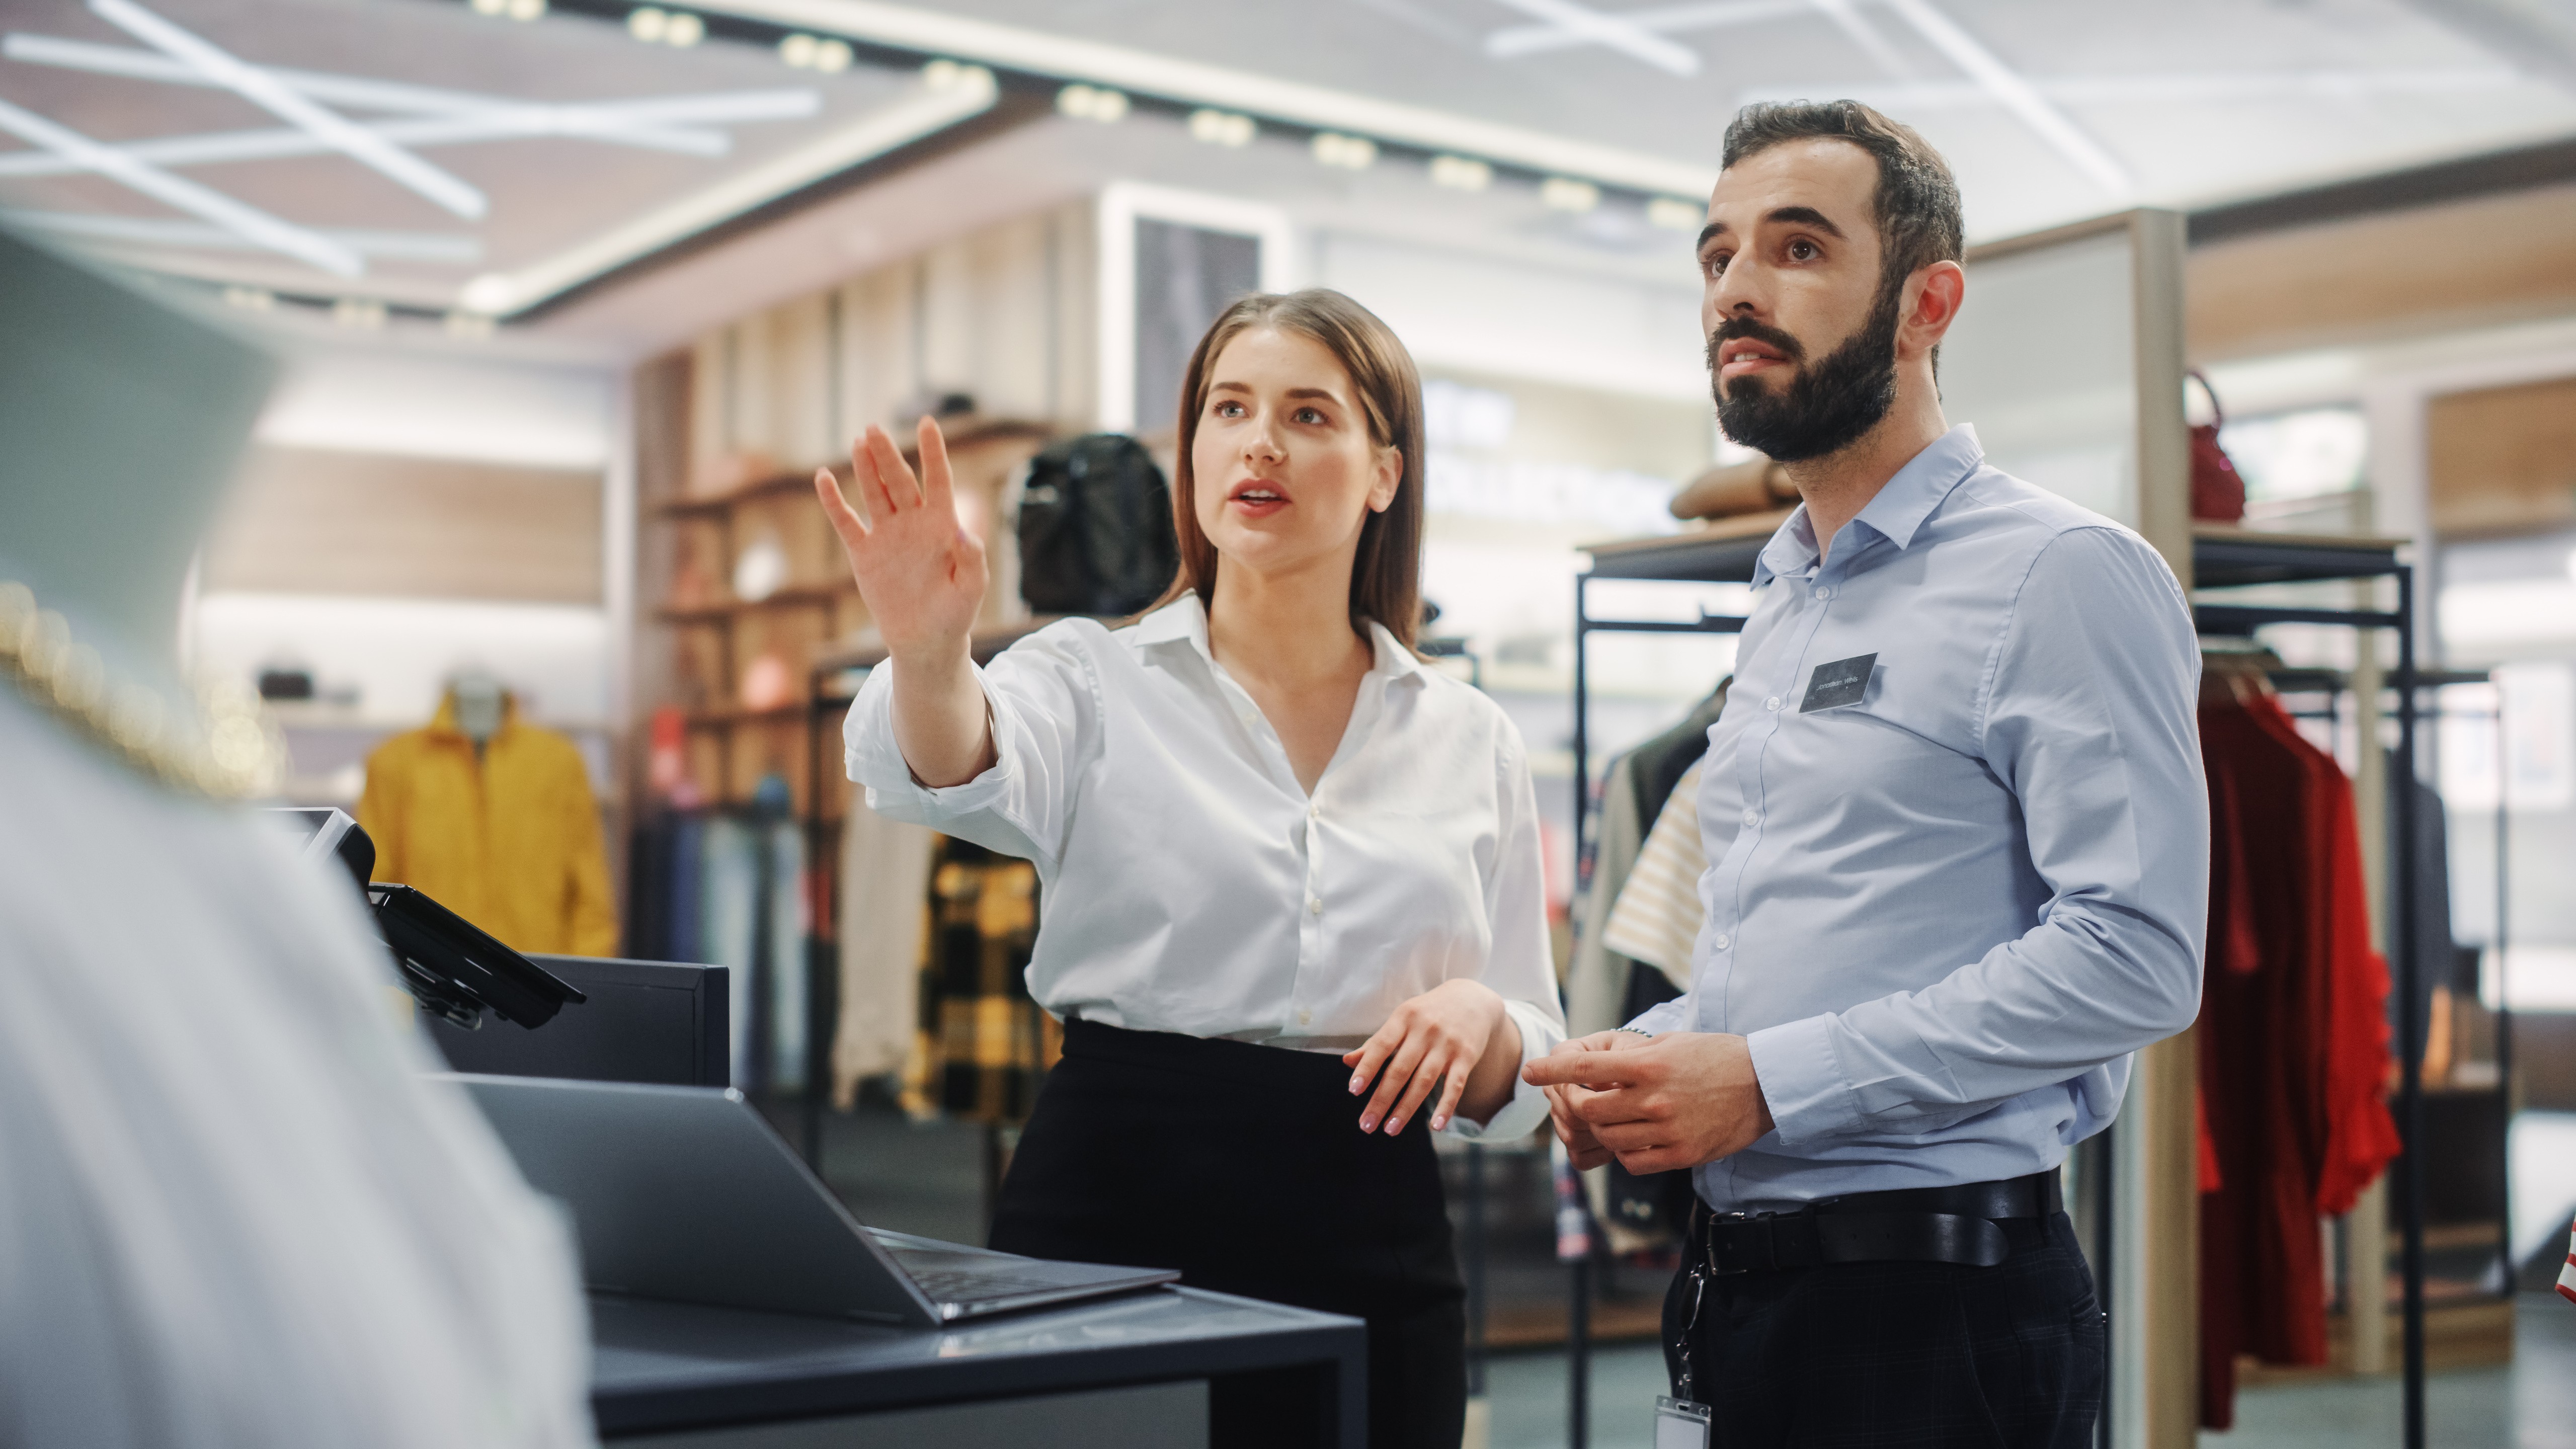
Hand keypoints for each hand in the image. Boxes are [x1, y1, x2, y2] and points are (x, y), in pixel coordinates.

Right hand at [814, 417, 986, 667]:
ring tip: (859, 441)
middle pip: (900, 481)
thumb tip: (966, 534)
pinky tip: (824, 478)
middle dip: (888, 455)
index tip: (928, 423)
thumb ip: (973, 561)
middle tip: (874, 429)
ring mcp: (887, 535)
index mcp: (942, 525)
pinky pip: (846, 522)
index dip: (933, 452)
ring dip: (866, 468)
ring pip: (875, 493)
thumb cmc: (955, 613)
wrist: (925, 639)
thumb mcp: (971, 589)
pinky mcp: (863, 553)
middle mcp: (913, 522)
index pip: (938, 480)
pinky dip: (834, 502)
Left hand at [1342, 980, 1509, 1135]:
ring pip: (1424, 1082)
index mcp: (1404, 1018)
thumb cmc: (1428, 1013)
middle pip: (1400, 1070)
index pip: (1381, 1045)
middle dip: (1381, 1100)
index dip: (1367, 1068)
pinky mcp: (1467, 1056)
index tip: (1353, 1091)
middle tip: (1366, 1125)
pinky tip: (1435, 1126)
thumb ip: (1376, 1042)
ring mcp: (1447, 1044)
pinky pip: (1455, 1086)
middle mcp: (1425, 1030)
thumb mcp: (1402, 1019)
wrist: (1472, 998)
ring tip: (1390, 1129)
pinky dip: (1446, 1107)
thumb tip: (1347, 1062)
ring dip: (1406, 1108)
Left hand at [1521, 1031, 1775, 1174]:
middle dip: (1579, 1106)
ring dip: (1604, 1130)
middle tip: (1584, 1100)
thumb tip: (1593, 1069)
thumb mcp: (1671, 1043)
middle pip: (1590, 1112)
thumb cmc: (1716, 1056)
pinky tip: (1636, 1138)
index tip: (1530, 1071)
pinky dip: (1625, 1152)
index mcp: (1648, 1065)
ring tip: (1618, 1118)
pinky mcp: (1682, 1153)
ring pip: (1610, 1139)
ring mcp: (1667, 1129)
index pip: (1584, 1068)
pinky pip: (1633, 1162)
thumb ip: (1632, 1058)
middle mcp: (1653, 1099)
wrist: (1765, 1083)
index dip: (1551, 1070)